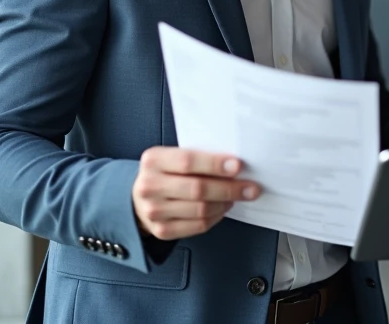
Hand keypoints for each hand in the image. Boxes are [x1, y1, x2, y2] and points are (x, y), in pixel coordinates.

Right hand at [131, 147, 260, 240]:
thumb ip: (197, 158)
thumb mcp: (172, 157)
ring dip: (225, 203)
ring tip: (236, 196)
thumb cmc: (164, 173)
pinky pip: (198, 226)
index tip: (238, 166)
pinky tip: (223, 208)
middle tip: (250, 187)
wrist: (138, 198)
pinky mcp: (162, 230)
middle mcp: (149, 186)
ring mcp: (154, 211)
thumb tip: (233, 164)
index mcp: (153, 160)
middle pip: (197, 189)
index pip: (187, 161)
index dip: (215, 164)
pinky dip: (216, 217)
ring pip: (200, 209)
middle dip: (229, 188)